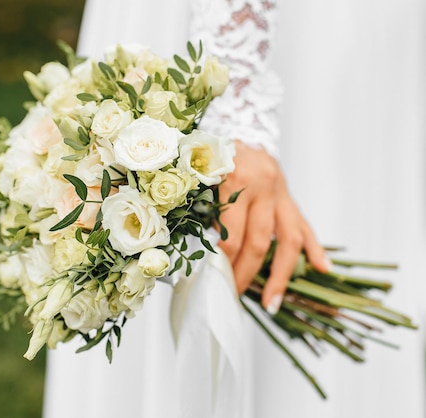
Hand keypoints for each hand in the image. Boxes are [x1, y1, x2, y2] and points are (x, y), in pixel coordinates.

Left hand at [214, 141, 328, 312]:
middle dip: (246, 275)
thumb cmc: (209, 152)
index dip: (224, 263)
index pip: (231, 234)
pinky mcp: (290, 196)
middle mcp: (263, 186)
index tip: (215, 284)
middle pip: (258, 242)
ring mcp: (281, 192)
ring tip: (273, 303)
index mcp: (236, 179)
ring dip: (281, 275)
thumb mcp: (199, 174)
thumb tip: (202, 253)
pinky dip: (314, 248)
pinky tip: (323, 269)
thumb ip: (202, 207)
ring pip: (288, 239)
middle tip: (234, 298)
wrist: (238, 124)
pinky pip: (304, 225)